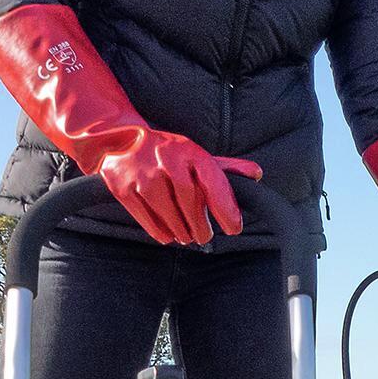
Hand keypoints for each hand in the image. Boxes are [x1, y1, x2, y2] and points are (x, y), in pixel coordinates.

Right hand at [100, 134, 261, 245]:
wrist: (121, 141)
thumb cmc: (167, 153)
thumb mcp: (195, 155)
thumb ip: (225, 167)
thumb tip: (257, 174)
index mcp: (188, 150)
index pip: (212, 180)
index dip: (226, 207)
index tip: (234, 229)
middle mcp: (166, 158)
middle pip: (189, 200)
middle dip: (200, 224)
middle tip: (205, 237)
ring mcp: (142, 172)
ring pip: (167, 210)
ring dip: (181, 230)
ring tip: (187, 237)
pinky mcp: (122, 186)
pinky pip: (145, 216)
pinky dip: (159, 231)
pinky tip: (168, 235)